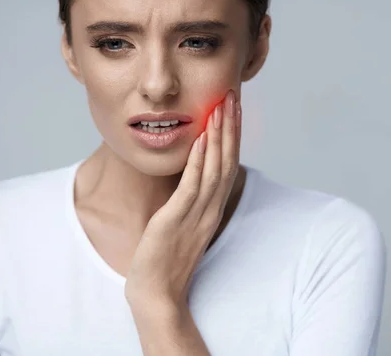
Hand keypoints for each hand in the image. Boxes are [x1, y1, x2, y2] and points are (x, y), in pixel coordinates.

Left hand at [124, 90, 241, 309]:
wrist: (157, 292)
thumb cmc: (167, 260)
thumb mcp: (183, 225)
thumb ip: (190, 202)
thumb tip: (189, 179)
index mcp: (212, 208)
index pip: (227, 165)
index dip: (232, 136)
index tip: (233, 110)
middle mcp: (210, 208)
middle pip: (227, 160)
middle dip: (230, 127)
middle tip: (232, 96)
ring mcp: (197, 213)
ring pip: (214, 167)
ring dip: (219, 135)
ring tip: (221, 106)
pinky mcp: (178, 218)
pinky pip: (192, 184)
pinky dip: (199, 158)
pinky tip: (201, 137)